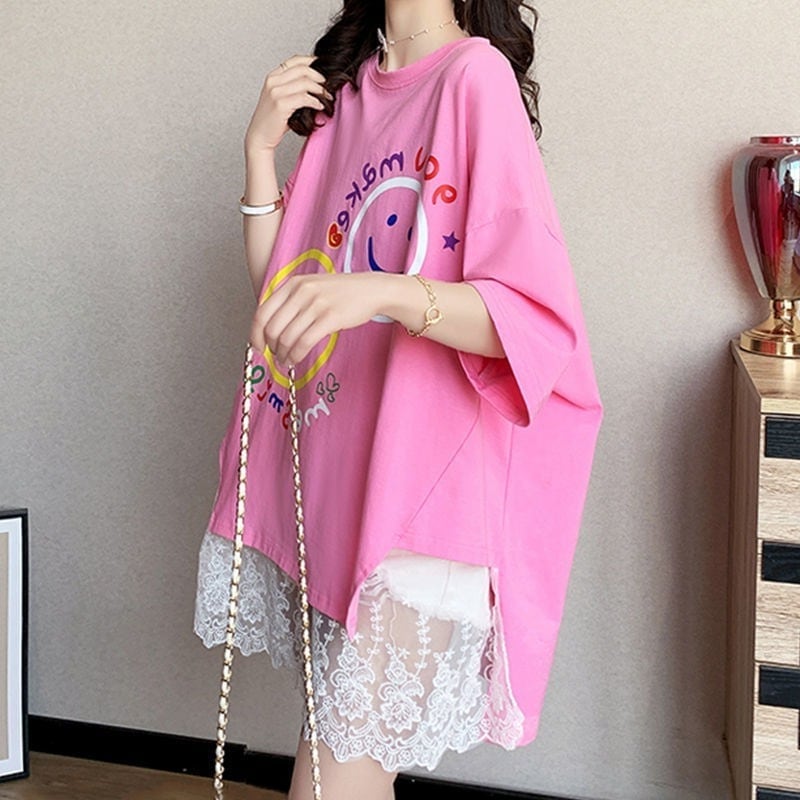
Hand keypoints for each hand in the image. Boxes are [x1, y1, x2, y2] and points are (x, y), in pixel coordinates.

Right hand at [244, 54, 331, 152]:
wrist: (260, 136)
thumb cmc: (272, 120)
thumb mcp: (280, 98)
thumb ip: (293, 87)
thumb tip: (316, 83)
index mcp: (273, 77)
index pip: (295, 60)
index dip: (312, 61)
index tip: (324, 68)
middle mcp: (273, 81)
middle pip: (303, 69)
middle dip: (319, 77)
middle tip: (328, 85)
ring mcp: (276, 92)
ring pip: (305, 83)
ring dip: (320, 90)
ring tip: (327, 97)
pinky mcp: (281, 104)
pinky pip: (304, 98)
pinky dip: (316, 102)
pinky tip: (320, 106)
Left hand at [251, 272, 386, 364]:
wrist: (371, 290)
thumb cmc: (341, 292)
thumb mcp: (311, 287)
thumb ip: (290, 301)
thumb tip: (269, 327)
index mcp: (293, 284)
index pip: (262, 312)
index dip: (255, 333)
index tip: (257, 346)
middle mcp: (301, 292)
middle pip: (272, 327)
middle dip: (271, 347)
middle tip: (275, 355)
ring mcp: (316, 304)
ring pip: (287, 337)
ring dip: (283, 354)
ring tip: (286, 360)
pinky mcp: (330, 318)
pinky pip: (304, 342)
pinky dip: (296, 355)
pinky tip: (296, 359)